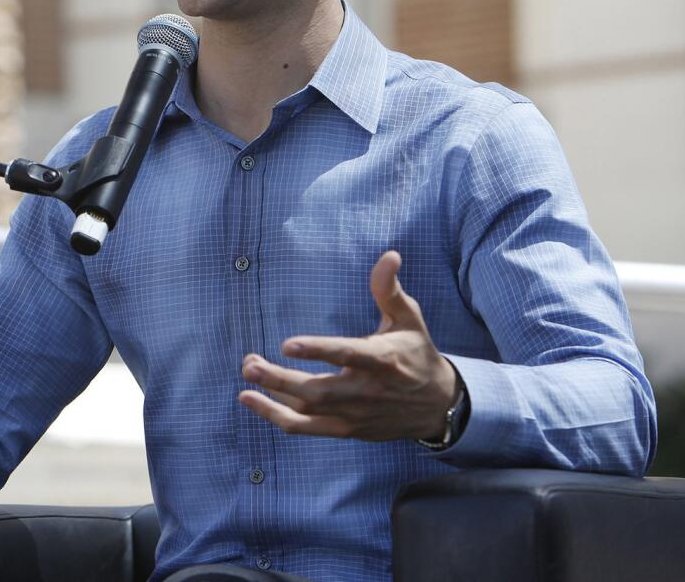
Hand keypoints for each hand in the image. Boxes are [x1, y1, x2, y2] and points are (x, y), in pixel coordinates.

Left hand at [237, 251, 456, 441]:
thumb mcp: (409, 319)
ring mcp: (355, 414)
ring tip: (247, 377)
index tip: (287, 344)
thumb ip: (389, 289)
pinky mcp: (346, 429)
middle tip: (249, 365)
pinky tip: (253, 401)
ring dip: (273, 397)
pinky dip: (278, 418)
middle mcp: (366, 391)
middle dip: (280, 379)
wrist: (437, 405)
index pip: (347, 355)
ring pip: (308, 411)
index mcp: (382, 360)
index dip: (318, 350)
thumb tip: (389, 255)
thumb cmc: (416, 354)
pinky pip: (308, 429)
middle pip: (319, 390)